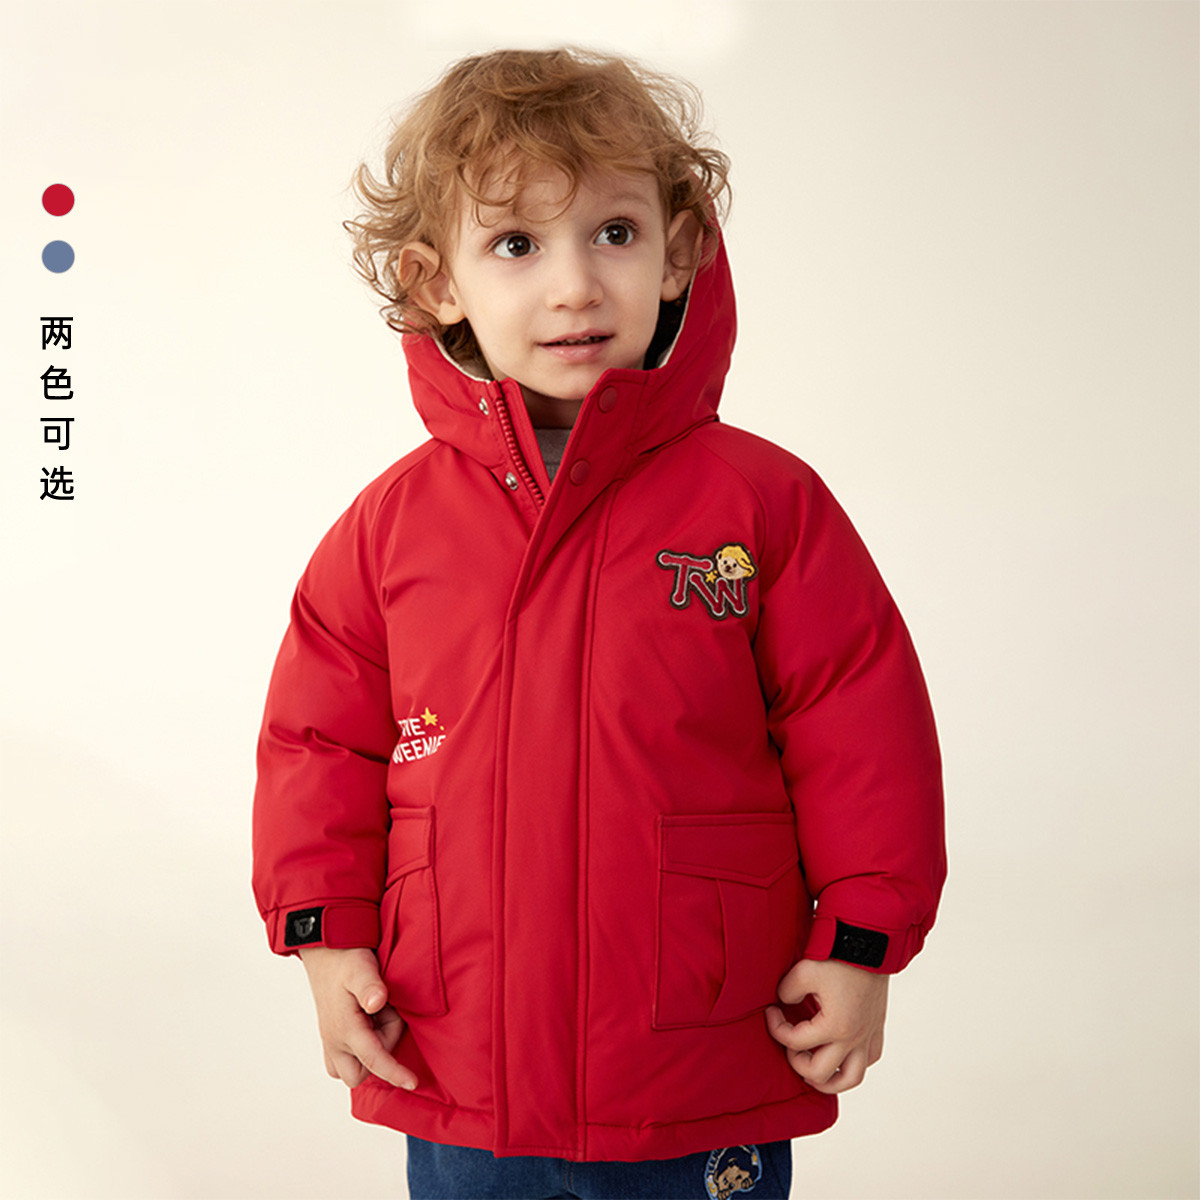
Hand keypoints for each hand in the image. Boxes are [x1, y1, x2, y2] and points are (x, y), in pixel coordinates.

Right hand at [297, 946, 416, 1089]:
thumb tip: (377, 1003)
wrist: (323, 950)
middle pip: (361, 1072)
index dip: (395, 1073)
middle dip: (381, 1053)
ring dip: (368, 1054)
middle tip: (385, 1016)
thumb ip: (370, 986)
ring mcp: (330, 1040)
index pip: (373, 1060)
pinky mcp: (330, 1036)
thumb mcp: (361, 967)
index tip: (413, 1082)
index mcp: (345, 1027)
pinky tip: (369, 1024)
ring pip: (350, 1070)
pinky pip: (342, 1062)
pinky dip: (358, 1052)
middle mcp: (334, 1040)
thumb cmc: (345, 957)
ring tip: (376, 1019)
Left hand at [765, 957, 887, 1093]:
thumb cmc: (839, 957)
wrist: (870, 945)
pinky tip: (839, 1055)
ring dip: (828, 1080)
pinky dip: (852, 1064)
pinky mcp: (876, 1030)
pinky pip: (868, 1061)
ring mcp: (867, 1037)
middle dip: (797, 1062)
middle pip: (819, 1073)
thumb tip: (783, 1003)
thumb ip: (787, 992)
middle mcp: (853, 1039)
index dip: (775, 1028)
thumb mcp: (803, 971)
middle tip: (790, 1044)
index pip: (794, 1042)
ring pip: (851, 1079)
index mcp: (834, 1027)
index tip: (770, 1011)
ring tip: (812, 1070)